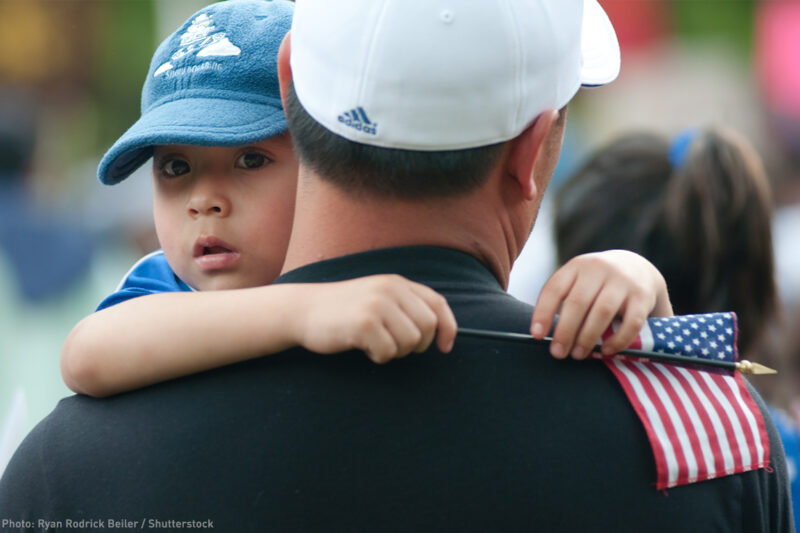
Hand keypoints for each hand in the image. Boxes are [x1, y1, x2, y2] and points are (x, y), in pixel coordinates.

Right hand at [295, 275, 456, 363]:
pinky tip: (362, 346)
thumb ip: (406, 306)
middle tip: (395, 346)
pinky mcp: (364, 323)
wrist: (303, 310)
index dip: (448, 328)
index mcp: (397, 283)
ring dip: (395, 351)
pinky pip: (388, 352)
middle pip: (428, 327)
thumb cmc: (344, 310)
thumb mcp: (378, 297)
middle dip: (417, 345)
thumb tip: (441, 332)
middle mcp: (390, 289)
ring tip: (375, 343)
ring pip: (410, 342)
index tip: (445, 348)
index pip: (438, 304)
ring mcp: (377, 305)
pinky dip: (378, 357)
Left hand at [530, 250, 672, 359]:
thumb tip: (544, 336)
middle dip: (565, 331)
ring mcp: (623, 281)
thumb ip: (563, 301)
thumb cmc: (597, 283)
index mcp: (576, 266)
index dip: (543, 313)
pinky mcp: (643, 296)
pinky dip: (618, 339)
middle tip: (558, 353)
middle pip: (577, 302)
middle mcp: (599, 269)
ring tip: (578, 355)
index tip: (537, 335)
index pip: (555, 289)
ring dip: (587, 337)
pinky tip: (606, 351)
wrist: (637, 268)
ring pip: (602, 311)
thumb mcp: (578, 281)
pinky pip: (631, 322)